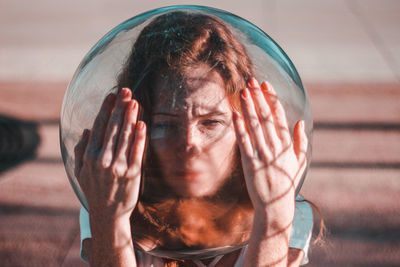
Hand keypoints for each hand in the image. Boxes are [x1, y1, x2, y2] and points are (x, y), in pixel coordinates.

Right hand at [74, 88, 146, 221]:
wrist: (108, 214)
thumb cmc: (94, 190)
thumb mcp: (80, 172)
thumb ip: (81, 150)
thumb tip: (87, 130)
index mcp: (90, 156)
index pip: (99, 127)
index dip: (106, 109)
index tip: (112, 96)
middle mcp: (104, 159)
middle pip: (114, 127)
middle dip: (120, 107)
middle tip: (127, 91)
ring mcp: (119, 166)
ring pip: (126, 136)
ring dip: (131, 117)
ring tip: (134, 102)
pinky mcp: (133, 173)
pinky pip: (137, 151)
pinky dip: (140, 137)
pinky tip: (142, 124)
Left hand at [232, 78, 307, 216]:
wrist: (275, 205)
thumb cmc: (287, 182)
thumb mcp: (299, 162)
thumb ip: (300, 141)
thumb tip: (299, 122)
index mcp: (287, 145)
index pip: (279, 116)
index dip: (272, 99)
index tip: (266, 85)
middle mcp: (275, 147)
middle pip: (265, 117)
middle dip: (258, 97)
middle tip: (251, 81)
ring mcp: (262, 154)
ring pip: (254, 126)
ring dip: (248, 107)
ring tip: (243, 91)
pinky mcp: (250, 163)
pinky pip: (244, 142)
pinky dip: (239, 127)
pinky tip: (235, 114)